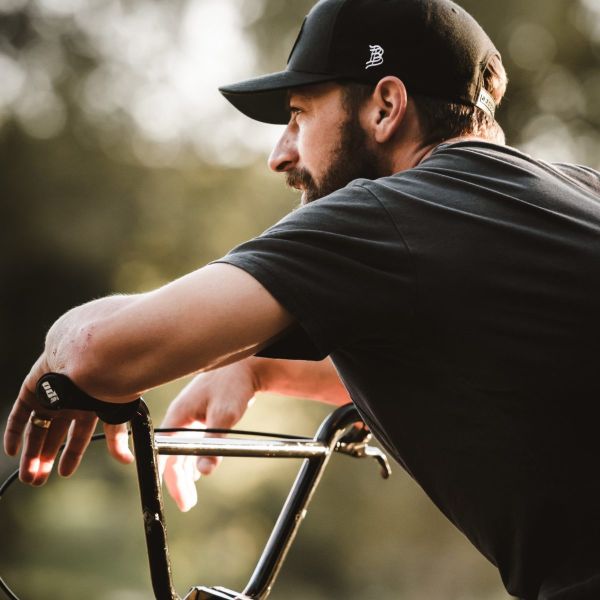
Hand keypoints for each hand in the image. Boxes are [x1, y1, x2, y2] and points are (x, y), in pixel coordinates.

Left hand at [3, 355, 133, 485]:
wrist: (91, 355)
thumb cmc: (108, 379)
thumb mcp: (115, 412)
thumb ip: (116, 437)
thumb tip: (126, 460)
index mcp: (90, 406)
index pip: (78, 435)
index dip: (71, 455)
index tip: (64, 473)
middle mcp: (70, 402)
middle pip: (54, 435)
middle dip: (46, 458)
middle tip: (38, 480)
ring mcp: (51, 396)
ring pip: (37, 428)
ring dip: (31, 452)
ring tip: (28, 474)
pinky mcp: (33, 390)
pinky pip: (19, 414)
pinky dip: (14, 432)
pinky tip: (13, 451)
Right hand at [160, 360, 257, 511]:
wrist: (246, 364)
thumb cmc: (232, 385)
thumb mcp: (224, 415)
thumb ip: (213, 443)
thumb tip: (205, 471)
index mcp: (178, 415)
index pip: (163, 452)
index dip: (166, 476)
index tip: (175, 496)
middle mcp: (179, 417)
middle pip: (171, 455)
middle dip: (176, 481)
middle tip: (187, 504)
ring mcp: (189, 416)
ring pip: (180, 451)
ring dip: (184, 473)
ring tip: (189, 496)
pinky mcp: (200, 416)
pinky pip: (189, 443)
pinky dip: (191, 459)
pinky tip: (196, 472)